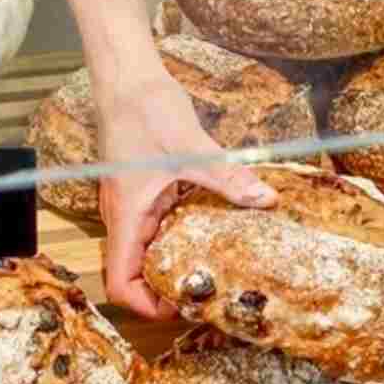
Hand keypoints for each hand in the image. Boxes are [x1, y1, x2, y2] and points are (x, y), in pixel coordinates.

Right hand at [96, 72, 277, 319]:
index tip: (181, 306)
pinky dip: (180, 237)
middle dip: (166, 291)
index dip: (145, 305)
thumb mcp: (190, 147)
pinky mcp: (146, 190)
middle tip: (209, 292)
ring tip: (215, 269)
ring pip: (147, 251)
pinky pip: (158, 226)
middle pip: (134, 274)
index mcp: (127, 216)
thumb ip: (226, 177)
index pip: (119, 282)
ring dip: (174, 265)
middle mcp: (125, 217)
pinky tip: (214, 229)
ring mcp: (134, 203)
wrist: (128, 77)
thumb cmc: (144, 110)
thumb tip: (264, 199)